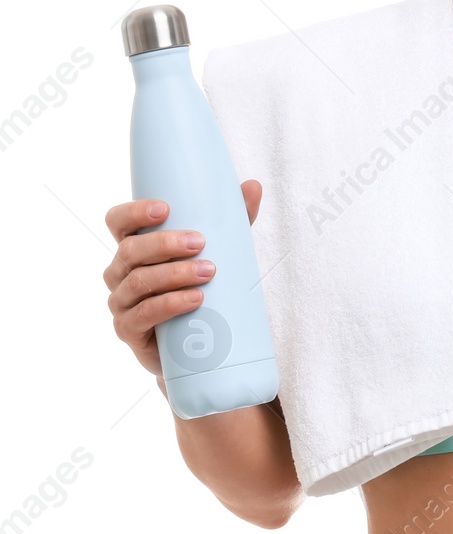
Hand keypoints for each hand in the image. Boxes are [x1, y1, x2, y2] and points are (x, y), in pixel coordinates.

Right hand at [104, 182, 262, 377]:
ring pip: (137, 282)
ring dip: (173, 275)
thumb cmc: (201, 287)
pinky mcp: (129, 331)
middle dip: (164, 244)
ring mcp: (121, 302)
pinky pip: (143, 315)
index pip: (118, 222)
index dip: (133, 212)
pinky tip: (194, 299)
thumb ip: (234, 221)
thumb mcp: (220, 252)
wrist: (195, 347)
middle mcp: (120, 272)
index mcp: (134, 248)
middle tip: (201, 243)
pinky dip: (169, 304)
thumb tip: (253, 186)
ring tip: (208, 272)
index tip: (165, 208)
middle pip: (130, 250)